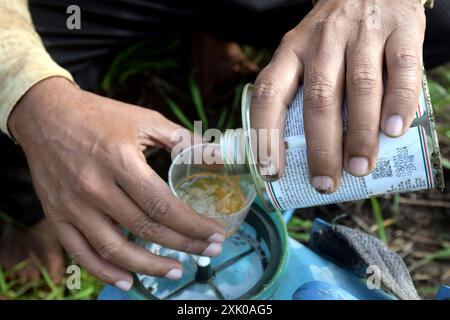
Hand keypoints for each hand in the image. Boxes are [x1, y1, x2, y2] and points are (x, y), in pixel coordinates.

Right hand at [8, 77, 225, 289]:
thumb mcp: (145, 120)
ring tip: (177, 271)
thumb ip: (182, 140)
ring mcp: (73, 205)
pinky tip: (128, 280)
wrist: (46, 115)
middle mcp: (95, 186)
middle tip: (209, 251)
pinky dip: (105, 271)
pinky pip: (81, 253)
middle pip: (144, 228)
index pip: (162, 205)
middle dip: (184, 245)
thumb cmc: (100, 117)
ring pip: (115, 248)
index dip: (192, 225)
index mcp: (120, 160)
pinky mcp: (57, 216)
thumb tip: (217, 156)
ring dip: (149, 267)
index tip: (216, 234)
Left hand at [251, 0, 424, 192]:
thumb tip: (307, 155)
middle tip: (325, 183)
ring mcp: (362, 33)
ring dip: (359, 134)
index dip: (265, 135)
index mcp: (291, 51)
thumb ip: (303, 93)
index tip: (272, 173)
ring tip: (360, 168)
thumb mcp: (306, 54)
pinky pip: (401, 69)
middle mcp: (322, 41)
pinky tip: (394, 131)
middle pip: (318, 99)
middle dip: (320, 148)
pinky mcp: (401, 28)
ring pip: (359, 88)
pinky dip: (398, 102)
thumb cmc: (335, 36)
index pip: (268, 94)